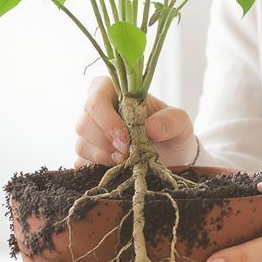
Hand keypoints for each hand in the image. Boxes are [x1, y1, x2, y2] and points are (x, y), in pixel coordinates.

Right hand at [74, 75, 196, 168]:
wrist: (172, 155)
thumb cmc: (172, 131)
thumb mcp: (180, 123)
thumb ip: (169, 121)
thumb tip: (150, 128)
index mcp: (116, 92)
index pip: (96, 96)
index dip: (106, 119)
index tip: (125, 139)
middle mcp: (99, 110)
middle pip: (83, 122)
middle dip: (104, 141)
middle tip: (127, 154)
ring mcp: (91, 134)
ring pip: (81, 144)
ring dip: (101, 156)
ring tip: (124, 162)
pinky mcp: (90, 156)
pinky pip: (81, 162)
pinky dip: (95, 168)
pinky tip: (114, 170)